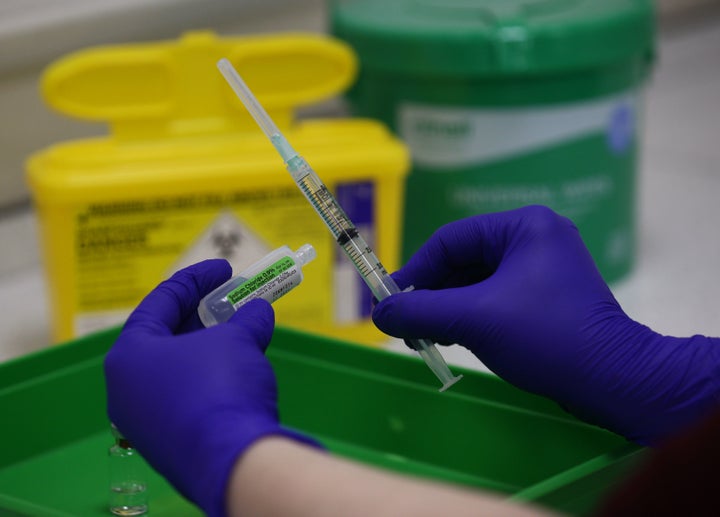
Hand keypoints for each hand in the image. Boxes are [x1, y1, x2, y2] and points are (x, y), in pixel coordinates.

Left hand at [104, 259, 317, 515]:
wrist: (232, 461)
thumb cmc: (221, 386)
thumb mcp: (238, 340)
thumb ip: (247, 319)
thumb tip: (259, 311)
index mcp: (130, 355)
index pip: (160, 302)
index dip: (196, 279)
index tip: (224, 270)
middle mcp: (126, 388)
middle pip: (165, 337)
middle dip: (203, 315)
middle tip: (231, 300)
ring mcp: (143, 421)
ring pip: (176, 371)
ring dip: (209, 348)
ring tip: (240, 333)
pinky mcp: (165, 445)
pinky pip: (185, 398)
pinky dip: (209, 378)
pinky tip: (236, 373)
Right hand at [373, 206, 719, 444]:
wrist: (613, 381)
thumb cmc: (545, 337)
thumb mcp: (473, 320)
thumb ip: (420, 311)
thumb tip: (378, 313)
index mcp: (524, 226)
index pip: (451, 240)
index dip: (416, 271)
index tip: (391, 302)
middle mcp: (536, 237)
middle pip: (464, 260)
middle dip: (433, 294)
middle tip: (408, 326)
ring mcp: (544, 267)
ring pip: (477, 281)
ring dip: (449, 308)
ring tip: (428, 337)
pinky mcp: (548, 295)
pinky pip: (496, 296)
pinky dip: (471, 315)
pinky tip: (455, 338)